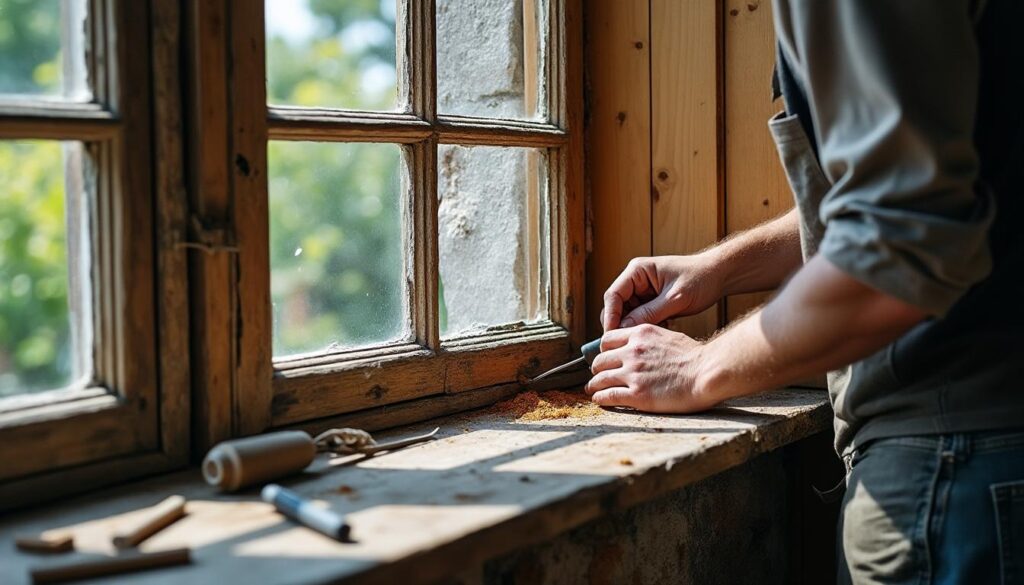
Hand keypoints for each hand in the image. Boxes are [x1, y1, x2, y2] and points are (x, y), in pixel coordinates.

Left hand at [584, 324, 723, 411]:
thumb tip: (643, 347)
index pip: (607, 340)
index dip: (604, 351)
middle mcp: (632, 352)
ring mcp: (632, 373)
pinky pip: (608, 396)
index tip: (605, 359)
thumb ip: (649, 341)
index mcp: (640, 335)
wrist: (707, 373)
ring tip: (593, 390)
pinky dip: (600, 399)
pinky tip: (599, 400)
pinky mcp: (636, 394)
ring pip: (600, 379)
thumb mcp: (668, 337)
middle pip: (600, 360)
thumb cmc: (695, 357)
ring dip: (594, 385)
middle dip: (597, 369)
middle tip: (598, 376)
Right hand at [601, 254, 722, 331]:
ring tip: (655, 332)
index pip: (613, 295)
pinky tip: (665, 327)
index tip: (611, 337)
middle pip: (617, 306)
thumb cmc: (700, 279)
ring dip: (637, 326)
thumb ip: (649, 313)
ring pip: (628, 314)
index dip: (611, 317)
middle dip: (622, 324)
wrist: (719, 276)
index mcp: (637, 271)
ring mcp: (643, 290)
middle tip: (630, 342)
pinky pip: (641, 317)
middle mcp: (636, 279)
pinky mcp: (651, 300)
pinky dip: (648, 326)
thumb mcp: (675, 299)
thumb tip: (624, 328)